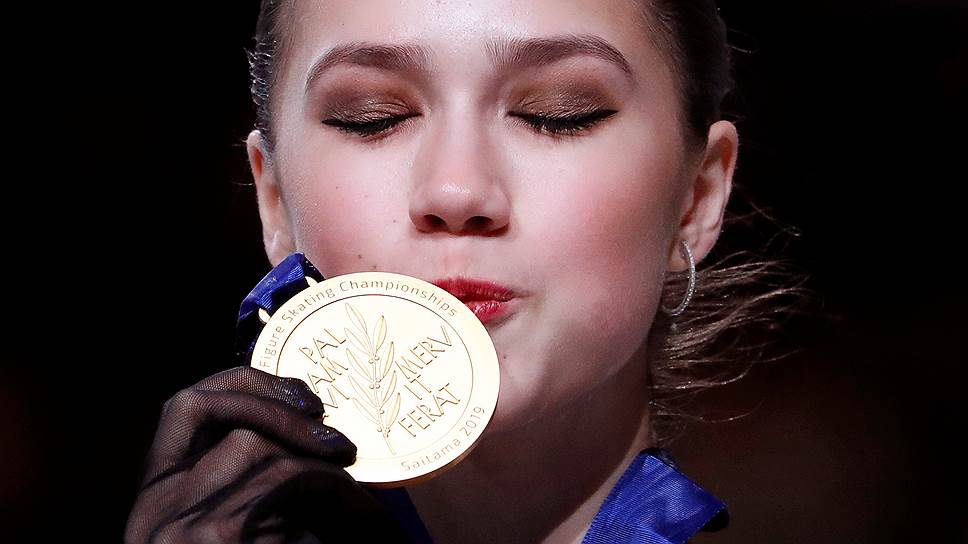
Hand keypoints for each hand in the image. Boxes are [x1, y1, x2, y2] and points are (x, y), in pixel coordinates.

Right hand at [124, 366, 409, 542]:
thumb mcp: (241, 524)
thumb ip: (249, 480)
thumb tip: (306, 421)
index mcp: (156, 497)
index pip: (184, 406)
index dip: (242, 384)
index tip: (299, 395)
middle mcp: (153, 504)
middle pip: (209, 405)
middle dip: (280, 403)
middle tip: (335, 435)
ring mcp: (176, 521)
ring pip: (256, 444)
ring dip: (318, 458)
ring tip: (352, 487)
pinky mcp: (216, 534)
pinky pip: (284, 478)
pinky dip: (331, 485)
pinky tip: (358, 509)